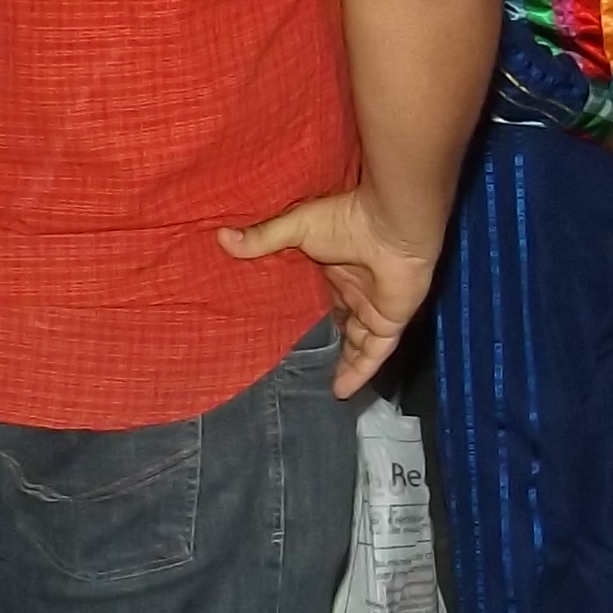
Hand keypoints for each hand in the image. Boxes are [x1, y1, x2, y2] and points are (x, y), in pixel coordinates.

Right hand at [218, 188, 445, 395]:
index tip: (281, 330)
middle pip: (339, 323)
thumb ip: (264, 238)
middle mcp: (356, 290)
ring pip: (357, 343)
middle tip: (296, 363)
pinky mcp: (389, 322)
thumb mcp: (298, 229)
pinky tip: (340, 392)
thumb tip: (221, 237)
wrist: (391, 224)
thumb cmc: (347, 220)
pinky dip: (359, 372)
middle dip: (323, 341)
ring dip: (341, 362)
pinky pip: (374, 354)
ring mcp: (374, 307)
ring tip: (317, 386)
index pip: (320, 297)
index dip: (305, 314)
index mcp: (335, 268)